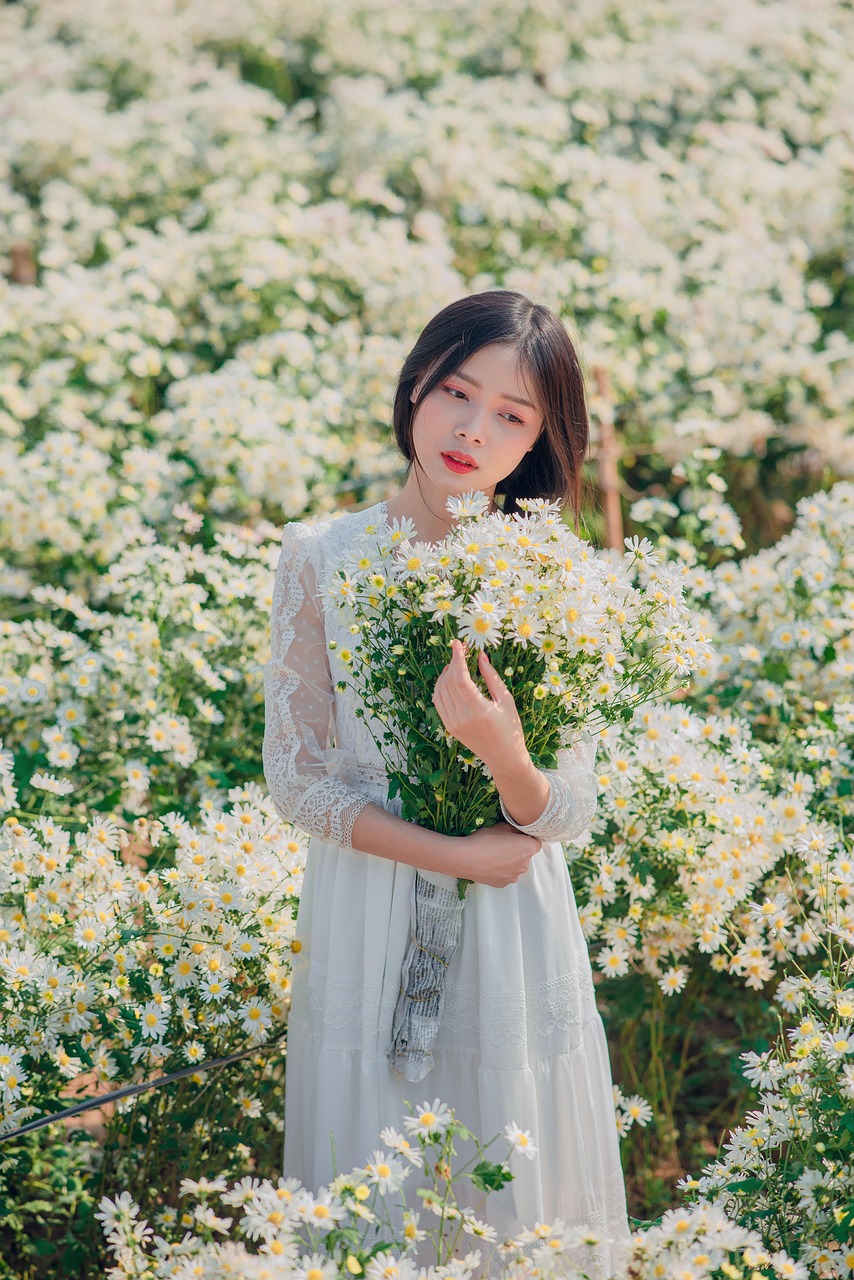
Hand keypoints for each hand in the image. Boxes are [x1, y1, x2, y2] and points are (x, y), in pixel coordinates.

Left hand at [432, 638, 527, 771]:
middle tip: (461, 650)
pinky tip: (449, 679)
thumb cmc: (510, 728)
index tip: (457, 643)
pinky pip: (438, 702)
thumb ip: (491, 677)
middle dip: (453, 662)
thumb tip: (480, 655)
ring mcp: (453, 723)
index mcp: (479, 710)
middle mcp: (462, 717)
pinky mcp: (449, 727)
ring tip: (456, 663)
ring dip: (445, 673)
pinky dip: (440, 687)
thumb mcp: (506, 700)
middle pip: (449, 682)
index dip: (457, 658)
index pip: (460, 678)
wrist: (503, 757)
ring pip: (440, 690)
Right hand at [455, 821, 541, 887]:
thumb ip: (514, 829)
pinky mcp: (503, 884)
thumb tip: (517, 832)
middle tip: (503, 844)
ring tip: (494, 855)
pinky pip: (506, 874)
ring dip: (510, 861)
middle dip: (518, 850)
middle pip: (526, 855)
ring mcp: (514, 876)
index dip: (527, 838)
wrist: (466, 859)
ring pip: (516, 866)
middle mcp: (525, 865)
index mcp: (528, 848)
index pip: (536, 842)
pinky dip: (501, 870)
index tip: (517, 835)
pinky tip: (489, 864)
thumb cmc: (485, 840)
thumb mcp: (501, 826)